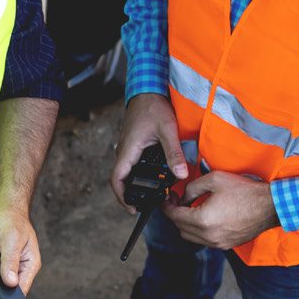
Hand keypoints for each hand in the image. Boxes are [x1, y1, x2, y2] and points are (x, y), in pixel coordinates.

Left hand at [0, 207, 41, 292]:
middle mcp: (24, 266)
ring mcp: (15, 265)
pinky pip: (0, 275)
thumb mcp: (10, 240)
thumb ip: (10, 261)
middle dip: (2, 291)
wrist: (4, 209)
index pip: (22, 289)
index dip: (11, 296)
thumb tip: (11, 282)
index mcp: (31, 263)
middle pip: (14, 288)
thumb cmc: (10, 220)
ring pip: (6, 282)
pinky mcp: (6, 263)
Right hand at [111, 93, 189, 211]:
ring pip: (127, 173)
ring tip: (151, 195)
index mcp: (128, 151)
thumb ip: (174, 153)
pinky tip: (154, 177)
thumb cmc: (153, 107)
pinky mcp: (134, 146)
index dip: (122, 197)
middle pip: (121, 180)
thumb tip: (181, 174)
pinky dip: (140, 175)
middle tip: (146, 205)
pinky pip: (133, 165)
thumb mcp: (167, 130)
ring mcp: (128, 149)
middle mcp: (125, 152)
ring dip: (136, 185)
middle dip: (131, 195)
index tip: (132, 209)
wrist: (147, 90)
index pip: (117, 180)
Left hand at [163, 171, 278, 249]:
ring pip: (191, 237)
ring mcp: (218, 243)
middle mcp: (209, 236)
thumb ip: (192, 188)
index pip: (174, 216)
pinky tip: (206, 217)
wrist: (270, 206)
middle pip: (180, 229)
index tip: (168, 199)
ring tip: (192, 209)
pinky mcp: (226, 245)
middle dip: (176, 215)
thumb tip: (183, 197)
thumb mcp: (214, 180)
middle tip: (179, 201)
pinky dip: (200, 230)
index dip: (167, 206)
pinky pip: (204, 240)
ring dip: (187, 224)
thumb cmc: (246, 192)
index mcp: (203, 220)